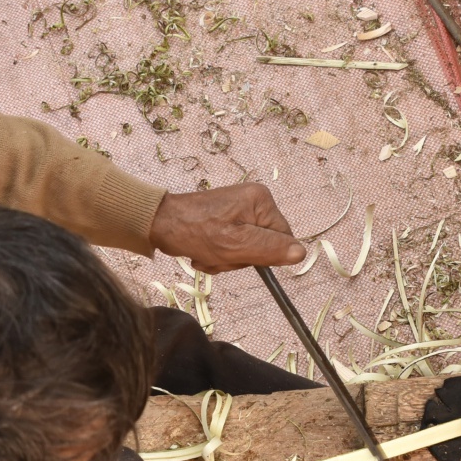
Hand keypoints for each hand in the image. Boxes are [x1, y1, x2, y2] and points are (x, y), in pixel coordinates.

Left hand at [147, 184, 305, 273]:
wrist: (159, 224)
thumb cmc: (195, 232)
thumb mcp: (236, 244)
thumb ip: (270, 249)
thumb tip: (301, 254)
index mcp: (261, 201)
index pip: (282, 238)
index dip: (263, 255)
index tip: (239, 253)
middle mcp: (253, 201)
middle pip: (263, 245)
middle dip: (239, 258)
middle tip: (218, 255)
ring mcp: (238, 210)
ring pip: (246, 250)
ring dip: (226, 259)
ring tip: (207, 254)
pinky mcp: (225, 220)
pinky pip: (232, 246)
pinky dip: (218, 255)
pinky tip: (203, 252)